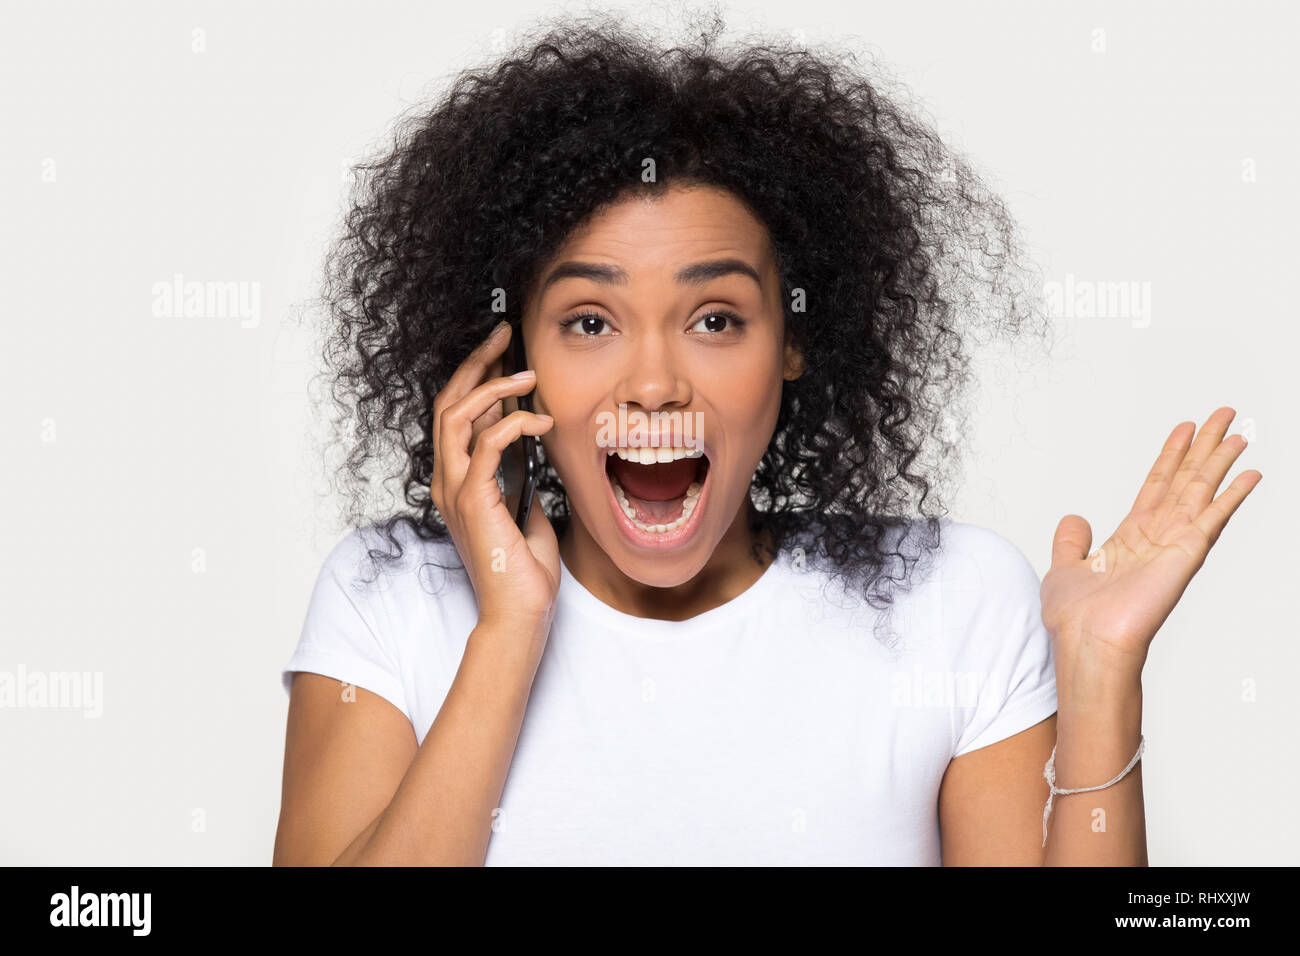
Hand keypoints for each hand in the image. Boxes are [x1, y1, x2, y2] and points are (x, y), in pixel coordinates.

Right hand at [430, 321, 558, 633]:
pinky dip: (514, 424)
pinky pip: (486, 444)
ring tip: (528, 375)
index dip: (474, 376)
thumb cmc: (524, 572)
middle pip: (447, 403)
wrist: (520, 613)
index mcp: (457, 482)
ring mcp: (456, 490)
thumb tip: (532, 453)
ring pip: (458, 416)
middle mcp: (448, 481)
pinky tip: (541, 421)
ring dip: (493, 387)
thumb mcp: (526, 513)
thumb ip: (520, 482)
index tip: (502, 351)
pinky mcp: (474, 500)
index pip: (454, 414)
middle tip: (505, 337)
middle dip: (476, 363)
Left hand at [1041, 406, 1261, 679]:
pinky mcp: (1186, 554)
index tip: (1184, 429)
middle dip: (1203, 447)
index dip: (1170, 456)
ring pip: (1201, 490)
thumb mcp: (1064, 568)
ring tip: (1237, 432)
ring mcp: (1174, 544)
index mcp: (1131, 537)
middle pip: (1185, 480)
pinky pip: (1213, 517)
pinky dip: (1231, 495)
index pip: (1156, 485)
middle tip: (1222, 414)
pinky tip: (1249, 474)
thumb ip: (1071, 542)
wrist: (1087, 643)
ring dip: (1219, 460)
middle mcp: (1157, 537)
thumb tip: (1073, 519)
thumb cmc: (1076, 619)